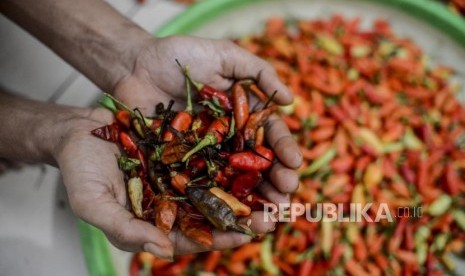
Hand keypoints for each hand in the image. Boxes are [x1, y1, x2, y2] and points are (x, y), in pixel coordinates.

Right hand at [56, 108, 280, 258]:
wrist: (78, 129)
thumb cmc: (80, 169)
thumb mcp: (94, 204)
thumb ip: (126, 230)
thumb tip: (164, 252)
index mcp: (156, 221)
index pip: (193, 236)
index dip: (218, 238)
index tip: (244, 236)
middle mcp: (175, 199)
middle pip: (215, 212)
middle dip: (245, 216)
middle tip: (273, 215)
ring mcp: (182, 172)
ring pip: (221, 183)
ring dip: (249, 186)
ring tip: (276, 186)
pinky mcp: (185, 146)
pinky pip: (214, 152)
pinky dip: (234, 153)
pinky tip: (256, 150)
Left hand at [109, 35, 302, 254]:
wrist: (135, 66)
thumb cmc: (181, 56)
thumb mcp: (225, 55)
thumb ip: (259, 72)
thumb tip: (290, 100)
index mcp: (245, 115)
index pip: (271, 136)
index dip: (284, 149)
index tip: (293, 162)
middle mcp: (231, 140)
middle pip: (259, 165)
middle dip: (276, 183)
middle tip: (285, 199)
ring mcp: (208, 156)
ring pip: (236, 182)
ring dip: (254, 202)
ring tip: (268, 217)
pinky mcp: (184, 167)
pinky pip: (204, 187)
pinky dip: (219, 203)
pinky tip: (231, 219)